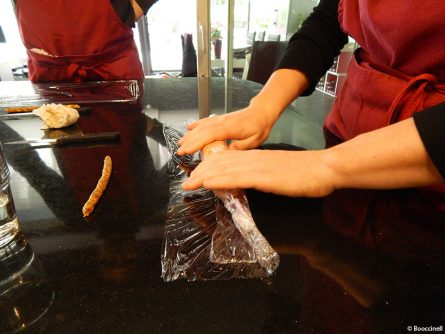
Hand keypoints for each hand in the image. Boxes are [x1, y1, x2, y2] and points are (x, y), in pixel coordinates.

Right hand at [177, 106, 277, 155]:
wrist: (261, 112)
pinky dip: (196, 124)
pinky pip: (205, 121)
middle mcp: (222, 122)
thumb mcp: (254, 141)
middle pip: (201, 131)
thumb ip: (239, 148)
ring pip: (201, 126)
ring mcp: (220, 119)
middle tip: (180, 152)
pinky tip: (189, 128)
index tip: (187, 150)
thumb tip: (227, 154)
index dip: (197, 142)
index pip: (210, 135)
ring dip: (190, 135)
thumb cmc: (260, 126)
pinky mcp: (220, 119)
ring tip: (181, 143)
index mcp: (230, 128)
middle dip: (189, 141)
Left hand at [182, 149, 335, 197]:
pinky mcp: (264, 176)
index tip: (196, 177)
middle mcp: (253, 159)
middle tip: (186, 183)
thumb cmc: (304, 172)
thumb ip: (260, 175)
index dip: (208, 168)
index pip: (226, 160)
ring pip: (224, 168)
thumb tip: (247, 182)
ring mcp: (258, 166)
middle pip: (220, 163)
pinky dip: (219, 179)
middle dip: (200, 173)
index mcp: (256, 158)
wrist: (324, 168)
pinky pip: (236, 177)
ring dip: (203, 176)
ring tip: (189, 184)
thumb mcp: (277, 172)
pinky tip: (206, 182)